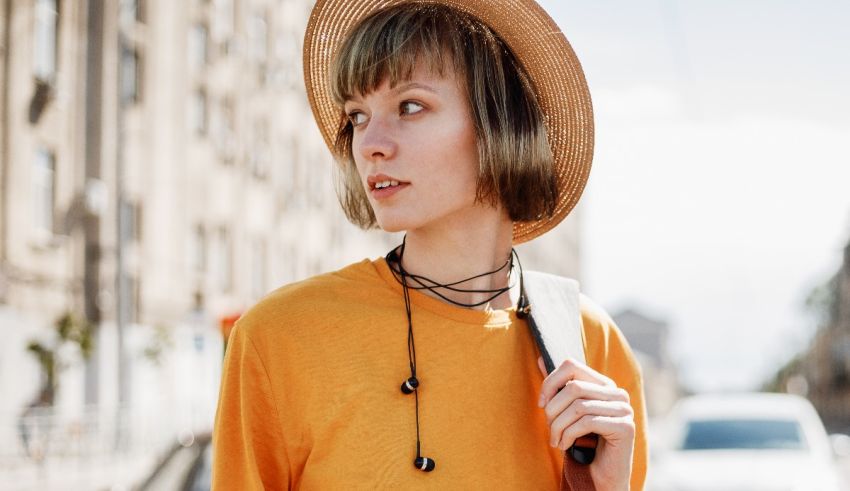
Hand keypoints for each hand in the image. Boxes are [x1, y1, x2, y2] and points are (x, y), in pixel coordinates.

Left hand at [537, 357, 634, 490]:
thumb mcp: (566, 412)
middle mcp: (617, 393)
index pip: (571, 365)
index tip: (541, 403)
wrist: (600, 476)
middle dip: (553, 409)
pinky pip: (587, 422)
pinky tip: (565, 446)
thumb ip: (558, 387)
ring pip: (578, 406)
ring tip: (554, 440)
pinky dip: (569, 435)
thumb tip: (540, 358)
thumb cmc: (582, 444)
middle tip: (549, 428)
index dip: (550, 382)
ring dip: (558, 426)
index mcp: (603, 384)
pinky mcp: (626, 427)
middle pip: (573, 387)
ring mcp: (624, 409)